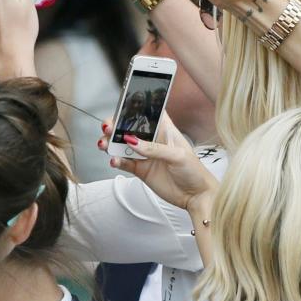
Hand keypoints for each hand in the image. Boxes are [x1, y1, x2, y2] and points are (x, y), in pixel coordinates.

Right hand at [98, 113, 218, 211]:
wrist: (196, 196)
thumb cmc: (194, 171)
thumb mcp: (177, 156)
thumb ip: (154, 149)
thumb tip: (132, 142)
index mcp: (165, 130)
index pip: (148, 112)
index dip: (136, 105)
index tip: (122, 103)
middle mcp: (153, 140)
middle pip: (130, 127)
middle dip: (116, 125)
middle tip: (107, 128)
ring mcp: (145, 155)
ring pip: (122, 144)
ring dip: (111, 143)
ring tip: (104, 145)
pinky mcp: (141, 170)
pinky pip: (124, 163)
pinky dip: (116, 161)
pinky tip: (114, 160)